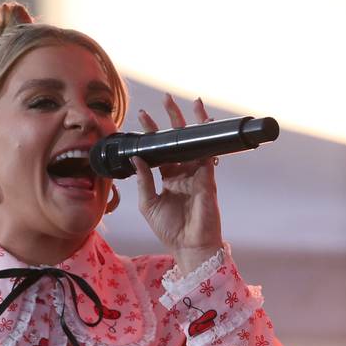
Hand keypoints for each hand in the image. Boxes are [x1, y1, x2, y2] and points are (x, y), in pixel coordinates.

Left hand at [134, 94, 223, 274]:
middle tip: (166, 98)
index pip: (159, 151)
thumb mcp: (148, 204)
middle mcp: (183, 173)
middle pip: (178, 140)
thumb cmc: (170, 229)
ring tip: (193, 102)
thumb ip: (143, 180)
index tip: (142, 117)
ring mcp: (197, 174)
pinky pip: (209, 155)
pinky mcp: (208, 179)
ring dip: (194, 122)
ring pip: (196, 143)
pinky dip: (208, 140)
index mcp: (167, 178)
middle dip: (173, 118)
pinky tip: (207, 125)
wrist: (189, 246)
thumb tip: (136, 158)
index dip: (151, 134)